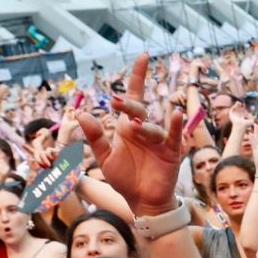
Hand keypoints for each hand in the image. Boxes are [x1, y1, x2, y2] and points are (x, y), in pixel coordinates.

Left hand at [77, 53, 186, 214]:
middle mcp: (144, 130)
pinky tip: (175, 115)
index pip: (133, 96)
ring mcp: (159, 141)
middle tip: (115, 101)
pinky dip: (176, 126)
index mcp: (127, 127)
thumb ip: (95, 137)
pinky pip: (174, 136)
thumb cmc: (125, 179)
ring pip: (151, 127)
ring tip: (132, 127)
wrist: (141, 201)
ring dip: (142, 127)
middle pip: (138, 109)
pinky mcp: (171, 153)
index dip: (138, 75)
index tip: (144, 55)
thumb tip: (82, 114)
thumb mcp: (105, 158)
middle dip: (127, 104)